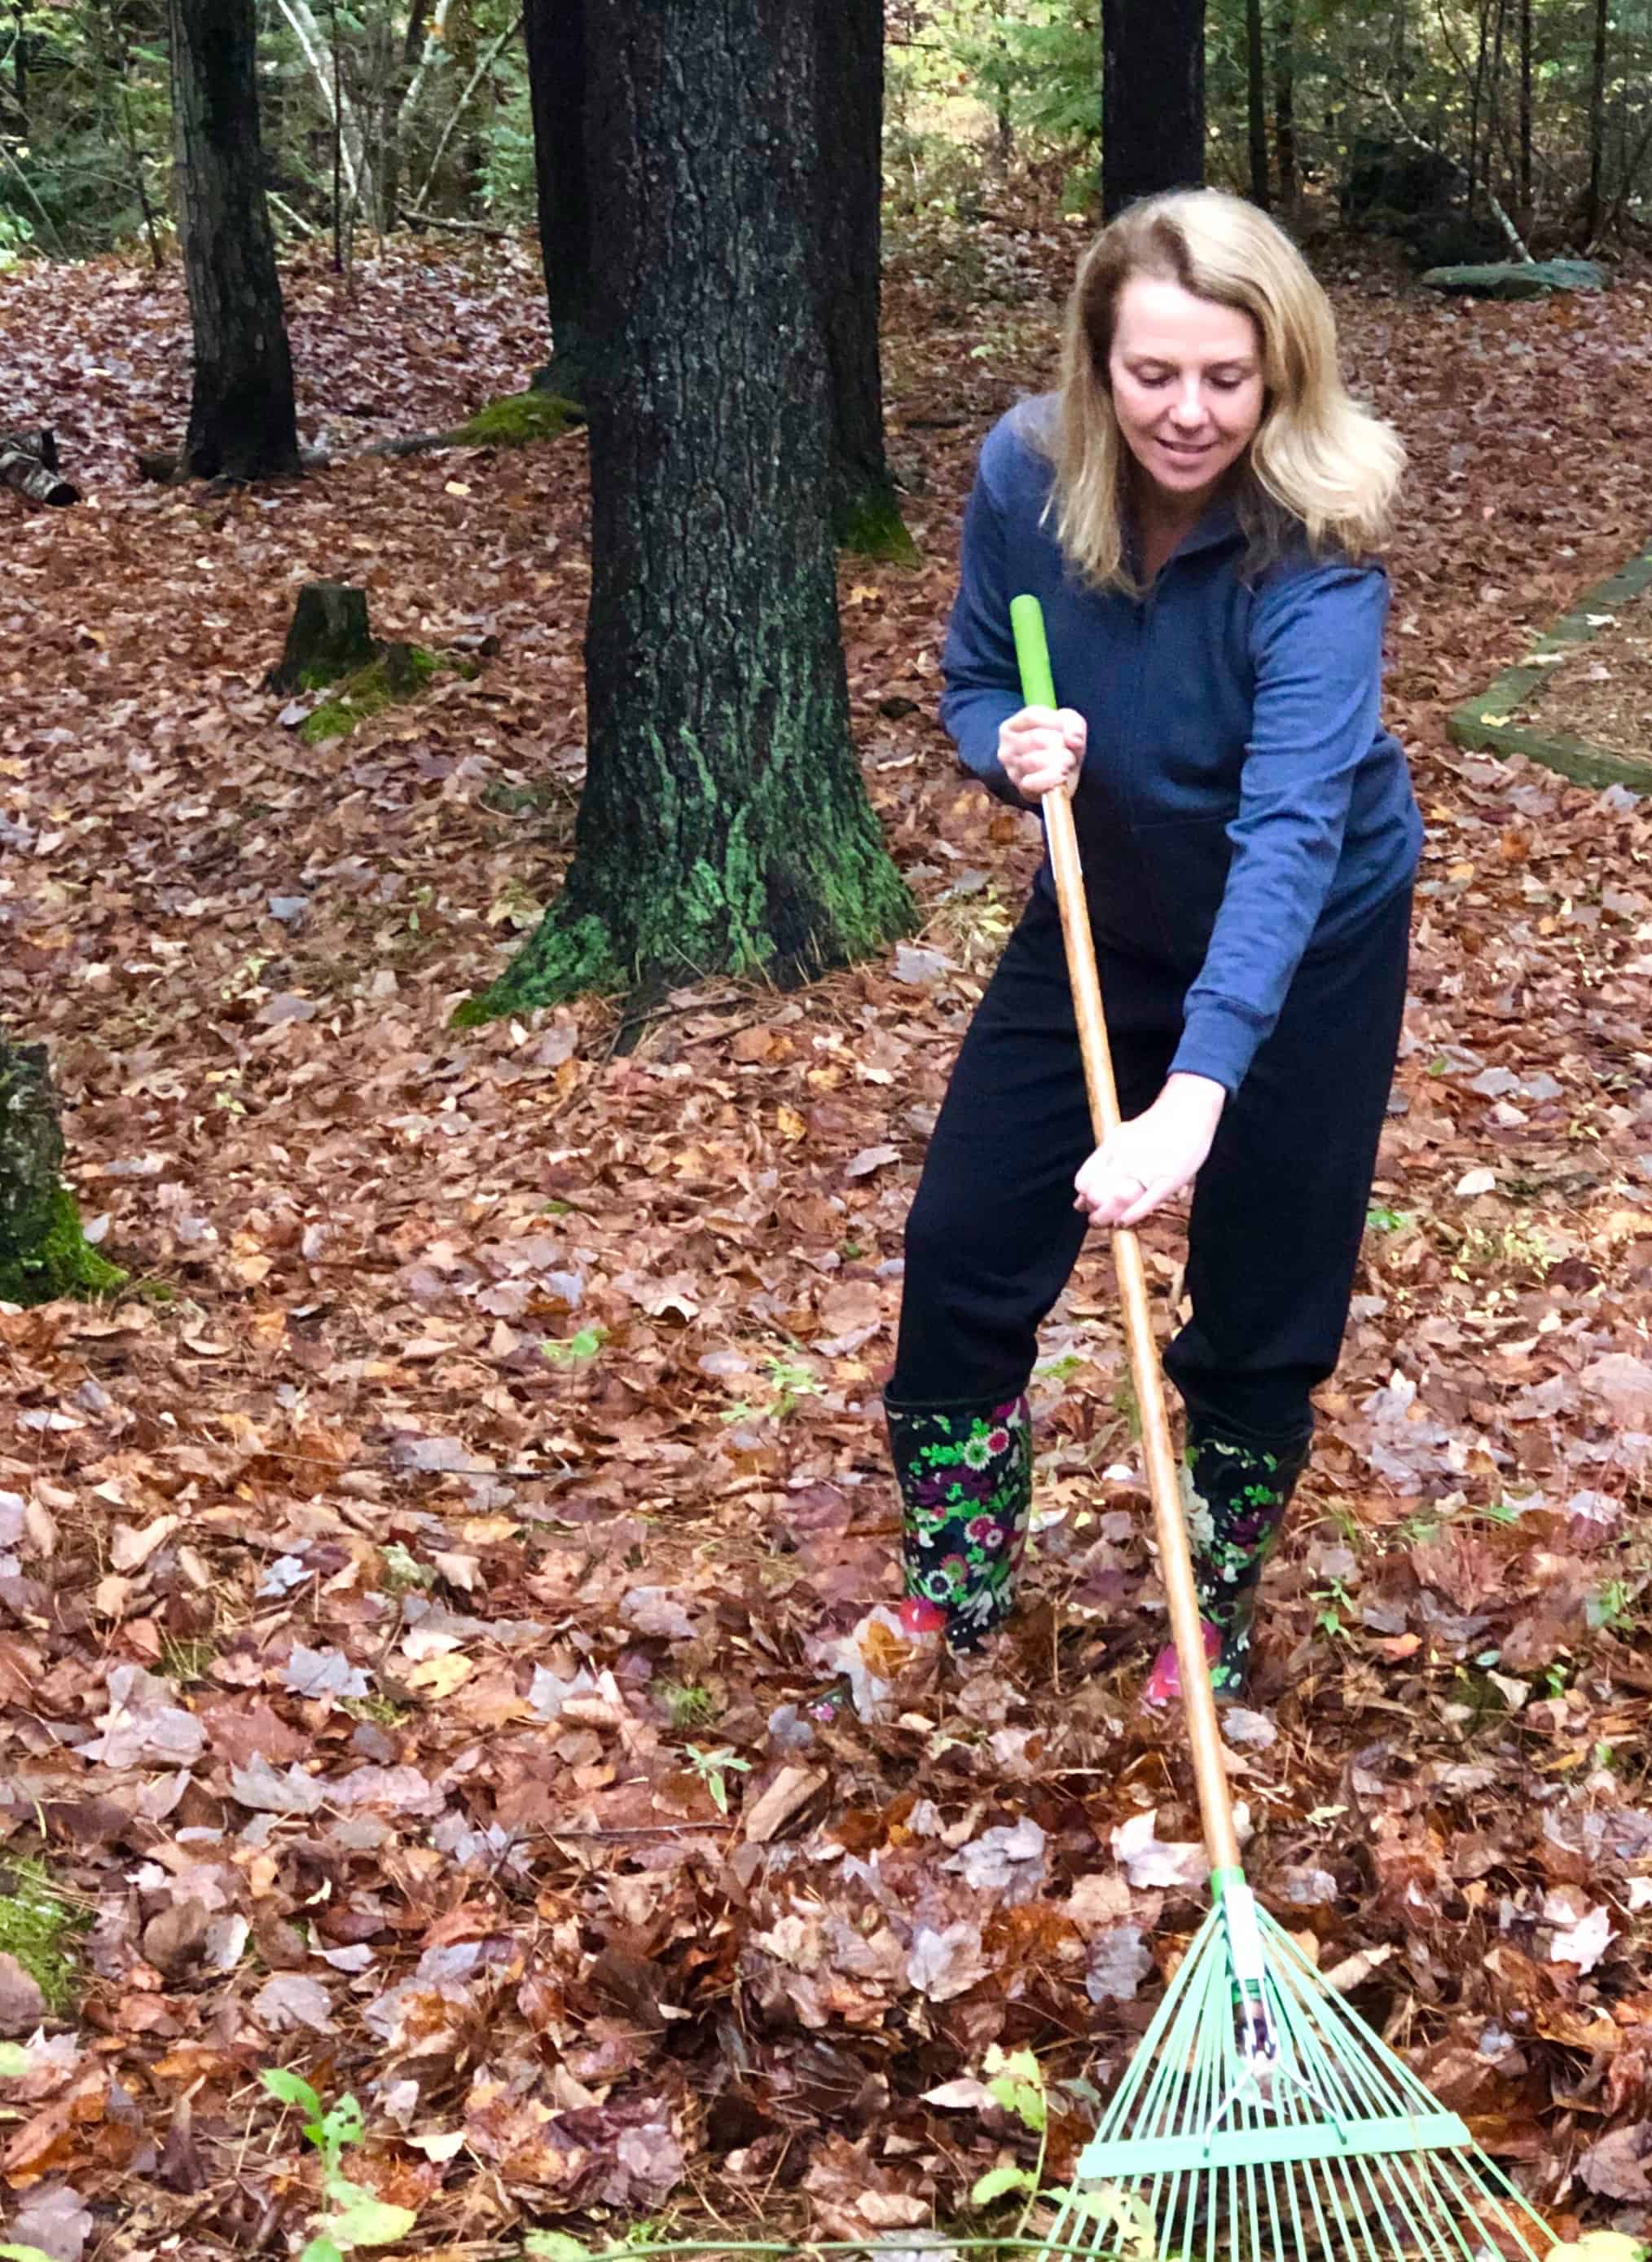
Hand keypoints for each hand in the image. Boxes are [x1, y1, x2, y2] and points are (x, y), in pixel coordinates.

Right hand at [998, 705, 1085, 798]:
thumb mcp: (1068, 727)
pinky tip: (1060, 778)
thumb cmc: (1059, 748)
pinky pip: (1034, 782)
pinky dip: (1051, 779)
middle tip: (1067, 753)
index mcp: (1013, 726)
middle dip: (1060, 745)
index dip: (1056, 722)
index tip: (1066, 732)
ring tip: (1064, 765)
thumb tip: (1074, 740)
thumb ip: (1074, 724)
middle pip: (1035, 738)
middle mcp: (1007, 748)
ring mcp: (1011, 769)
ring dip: (1059, 763)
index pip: (1032, 716)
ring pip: (1036, 760)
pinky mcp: (1021, 787)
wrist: (1056, 780)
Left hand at [1074, 1074, 1226, 1227]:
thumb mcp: (1122, 1136)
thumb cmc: (1156, 1126)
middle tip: (1098, 1218)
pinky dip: (1131, 1217)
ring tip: (1111, 1223)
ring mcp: (1147, 1169)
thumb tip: (1084, 1191)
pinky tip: (1124, 1222)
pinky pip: (1145, 1204)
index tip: (1087, 1204)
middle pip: (1097, 1195)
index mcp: (1111, 1146)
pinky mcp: (1168, 1179)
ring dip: (1108, 1218)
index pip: (1085, 1181)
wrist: (1188, 1109)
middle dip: (1095, 1212)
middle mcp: (1125, 1157)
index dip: (1084, 1197)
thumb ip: (1104, 1160)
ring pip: (1117, 1202)